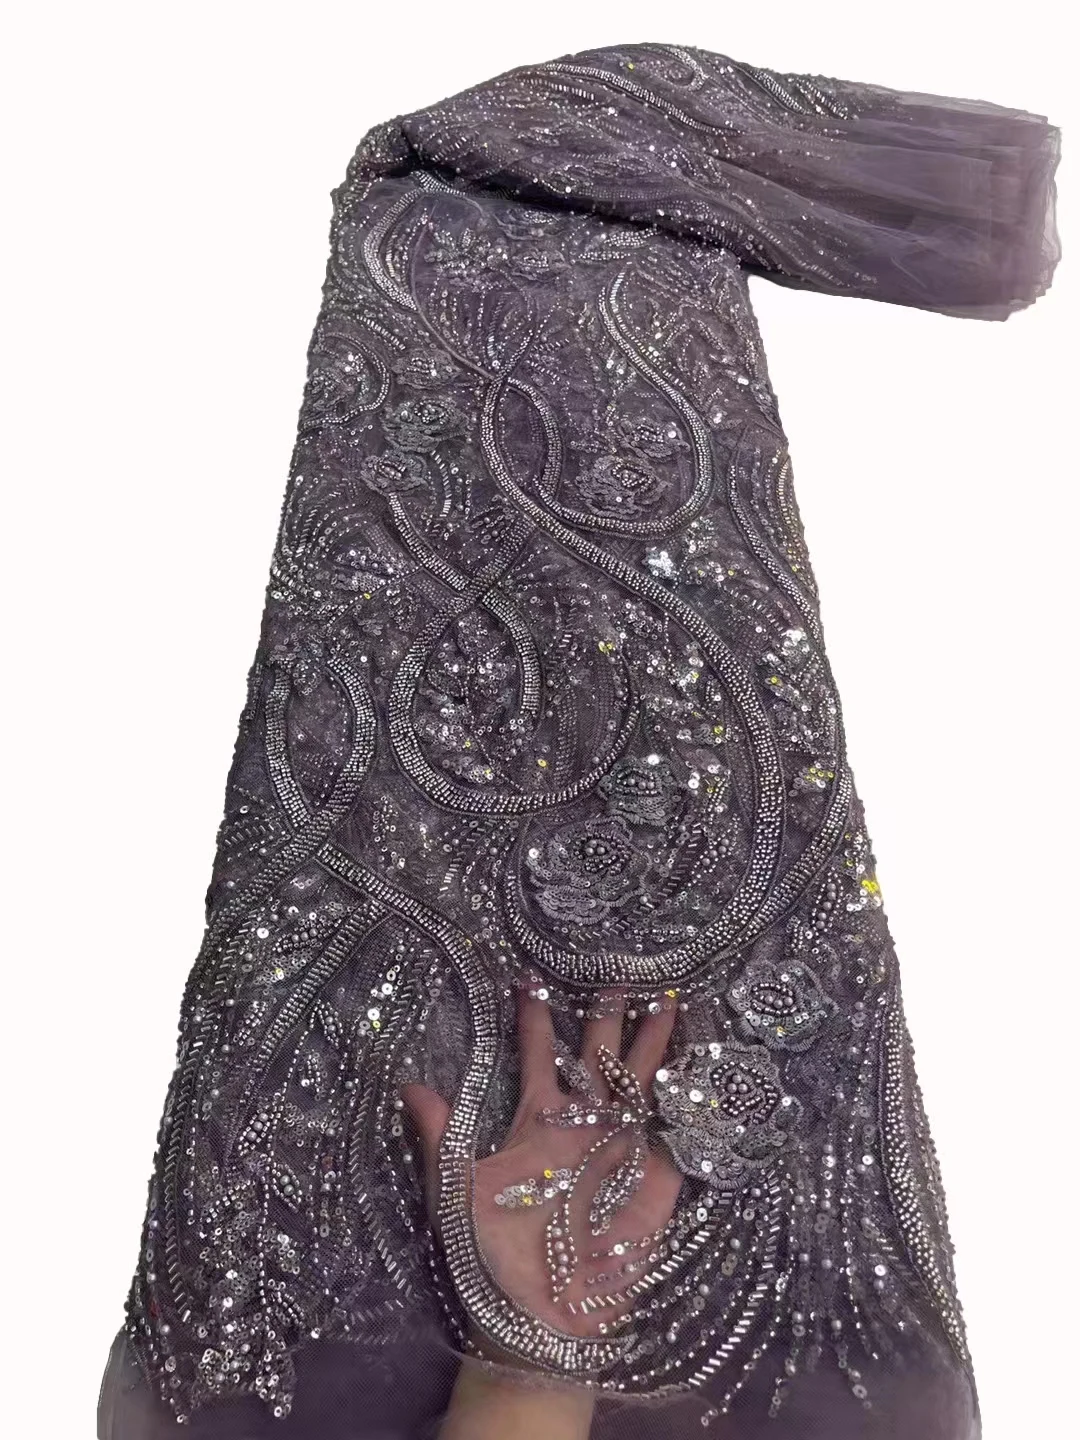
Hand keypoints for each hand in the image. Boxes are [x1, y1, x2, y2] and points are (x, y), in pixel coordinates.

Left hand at [402, 987, 685, 1342]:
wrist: (540, 1313)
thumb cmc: (491, 1253)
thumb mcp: (455, 1188)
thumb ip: (439, 1135)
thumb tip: (407, 1085)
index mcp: (536, 1122)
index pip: (539, 1056)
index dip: (535, 1020)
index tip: (531, 979)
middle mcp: (581, 1126)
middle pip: (598, 1056)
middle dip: (607, 1015)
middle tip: (619, 971)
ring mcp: (620, 1146)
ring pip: (639, 1079)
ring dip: (652, 1041)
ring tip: (667, 997)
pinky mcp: (654, 1174)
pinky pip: (674, 1126)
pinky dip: (688, 1095)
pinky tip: (703, 1062)